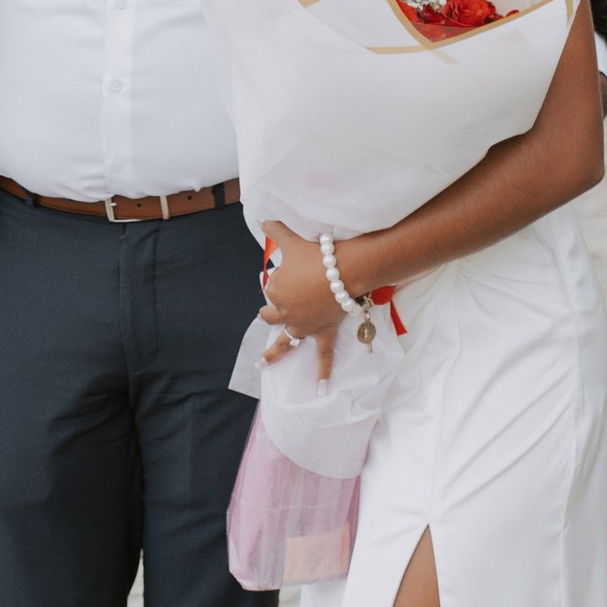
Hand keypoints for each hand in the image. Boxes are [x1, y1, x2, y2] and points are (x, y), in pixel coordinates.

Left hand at [261, 225, 342, 371]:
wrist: (345, 270)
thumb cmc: (316, 255)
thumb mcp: (292, 240)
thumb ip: (276, 230)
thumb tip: (262, 218)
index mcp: (276, 292)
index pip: (272, 286)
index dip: (281, 277)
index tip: (292, 269)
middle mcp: (286, 312)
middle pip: (271, 314)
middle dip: (270, 312)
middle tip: (269, 311)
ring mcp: (304, 326)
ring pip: (285, 342)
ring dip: (273, 353)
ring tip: (262, 363)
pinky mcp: (322, 333)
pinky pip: (323, 356)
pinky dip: (322, 372)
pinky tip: (320, 388)